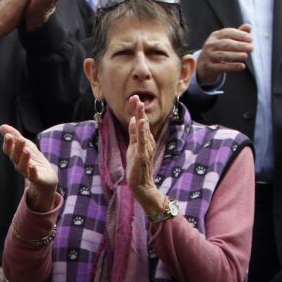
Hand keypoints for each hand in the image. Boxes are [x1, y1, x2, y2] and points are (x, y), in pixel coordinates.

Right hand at [0, 124, 57, 211]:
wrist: (46, 177)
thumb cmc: (34, 160)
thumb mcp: (26, 145)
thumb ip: (15, 136)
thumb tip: (2, 126)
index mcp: (16, 156)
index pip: (8, 150)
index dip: (8, 143)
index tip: (8, 135)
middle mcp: (19, 164)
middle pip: (15, 157)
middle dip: (17, 148)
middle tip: (20, 139)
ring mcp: (27, 172)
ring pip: (22, 166)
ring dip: (24, 158)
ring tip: (27, 150)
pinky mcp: (36, 179)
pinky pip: (32, 176)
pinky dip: (32, 171)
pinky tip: (33, 166)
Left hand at [125, 97, 165, 214]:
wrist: (141, 184)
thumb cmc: (137, 166)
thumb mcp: (133, 146)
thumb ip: (134, 134)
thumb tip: (134, 119)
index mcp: (144, 139)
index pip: (140, 122)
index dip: (137, 110)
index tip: (134, 98)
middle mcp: (147, 142)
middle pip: (143, 123)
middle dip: (139, 110)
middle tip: (136, 97)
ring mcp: (146, 148)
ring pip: (143, 130)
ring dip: (141, 116)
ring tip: (138, 105)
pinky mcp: (142, 155)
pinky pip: (142, 141)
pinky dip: (142, 131)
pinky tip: (141, 122)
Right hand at [196, 24, 252, 82]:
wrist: (203, 66)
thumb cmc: (219, 51)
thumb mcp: (226, 41)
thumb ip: (238, 34)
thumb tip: (249, 26)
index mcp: (215, 36)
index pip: (227, 33)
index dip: (239, 35)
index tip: (250, 39)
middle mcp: (210, 45)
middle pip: (225, 44)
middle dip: (239, 45)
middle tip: (251, 48)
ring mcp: (208, 56)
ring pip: (222, 55)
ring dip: (235, 55)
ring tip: (246, 56)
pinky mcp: (208, 67)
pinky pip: (221, 67)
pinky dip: (232, 66)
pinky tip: (242, 66)